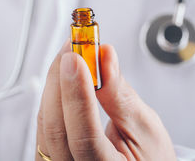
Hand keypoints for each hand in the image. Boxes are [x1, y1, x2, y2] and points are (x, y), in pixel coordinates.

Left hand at [36, 41, 176, 159]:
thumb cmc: (150, 159)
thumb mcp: (146, 129)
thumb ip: (121, 96)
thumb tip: (105, 58)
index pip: (83, 136)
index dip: (77, 94)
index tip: (78, 58)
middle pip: (56, 126)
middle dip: (61, 77)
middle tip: (74, 45)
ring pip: (45, 120)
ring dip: (56, 81)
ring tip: (72, 53)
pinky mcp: (51, 153)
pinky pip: (44, 121)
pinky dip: (54, 93)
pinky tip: (65, 74)